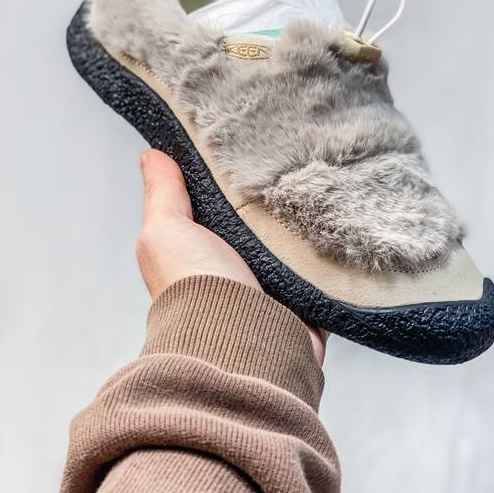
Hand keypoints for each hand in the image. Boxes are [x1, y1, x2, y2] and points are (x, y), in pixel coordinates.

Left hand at [137, 149, 325, 364]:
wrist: (241, 345)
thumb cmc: (196, 292)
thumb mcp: (166, 232)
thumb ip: (162, 195)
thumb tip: (152, 155)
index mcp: (203, 251)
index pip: (220, 207)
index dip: (231, 181)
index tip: (249, 147)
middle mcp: (238, 270)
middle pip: (262, 224)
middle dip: (275, 201)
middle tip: (294, 164)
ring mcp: (275, 288)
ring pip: (297, 244)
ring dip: (307, 226)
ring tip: (323, 187)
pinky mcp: (309, 302)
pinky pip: (326, 270)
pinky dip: (333, 254)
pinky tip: (341, 227)